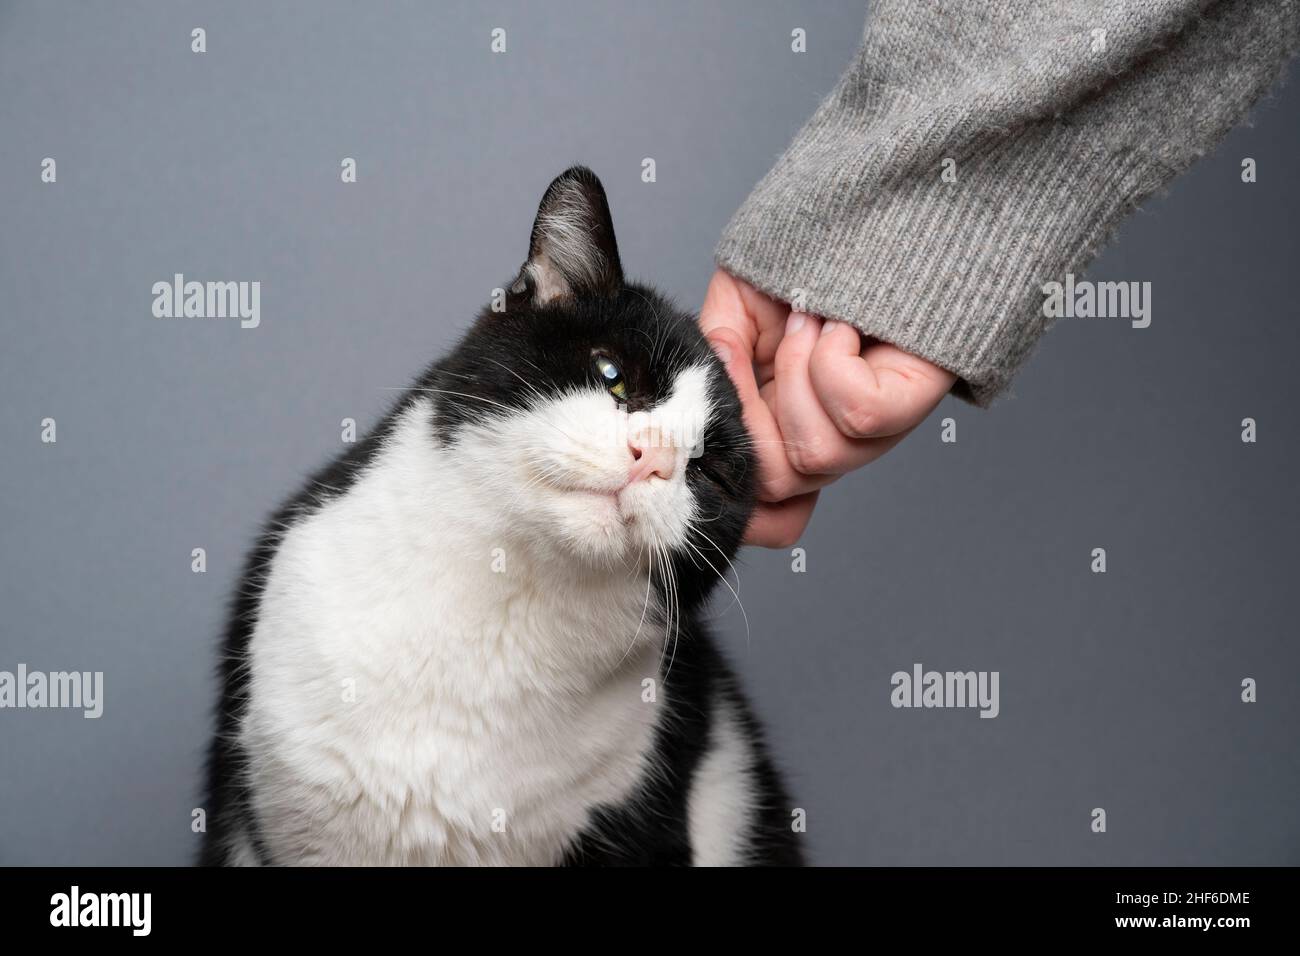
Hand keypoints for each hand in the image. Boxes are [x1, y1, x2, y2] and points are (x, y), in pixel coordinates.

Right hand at [700, 269, 955, 547]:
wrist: (884, 209)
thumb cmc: (817, 257)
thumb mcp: (737, 305)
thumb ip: (714, 356)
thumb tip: (707, 403)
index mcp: (784, 427)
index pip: (768, 515)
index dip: (736, 507)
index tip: (709, 444)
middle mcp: (832, 439)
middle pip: (777, 487)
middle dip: (754, 409)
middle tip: (773, 341)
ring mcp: (875, 428)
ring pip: (815, 454)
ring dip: (796, 373)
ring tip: (810, 321)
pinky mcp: (912, 399)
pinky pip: (859, 416)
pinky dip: (830, 362)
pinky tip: (840, 328)